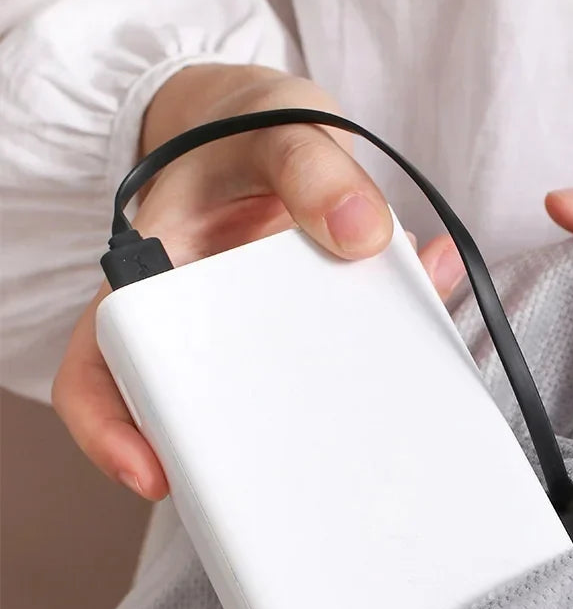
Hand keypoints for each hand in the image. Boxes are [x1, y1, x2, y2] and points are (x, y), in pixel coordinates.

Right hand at [53, 64, 464, 498]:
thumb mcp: (274, 122)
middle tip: (278, 492)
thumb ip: (311, 166)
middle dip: (230, 457)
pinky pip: (345, 359)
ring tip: (365, 438)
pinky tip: (433, 328)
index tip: (154, 474)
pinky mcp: (313, 328)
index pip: (102, 370)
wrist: (272, 117)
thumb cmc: (245, 125)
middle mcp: (196, 319)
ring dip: (321, 420)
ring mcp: (256, 333)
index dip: (109, 433)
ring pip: (275, 402)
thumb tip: (361, 232)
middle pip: (191, 411)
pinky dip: (390, 353)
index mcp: (153, 277)